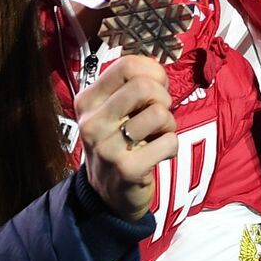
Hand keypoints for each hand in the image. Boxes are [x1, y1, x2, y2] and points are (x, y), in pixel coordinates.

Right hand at [73, 54, 177, 220]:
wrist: (107, 194)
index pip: (127, 65)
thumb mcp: (116, 110)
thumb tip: (158, 70)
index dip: (152, 73)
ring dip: (168, 124)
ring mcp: (106, 147)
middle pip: (144, 86)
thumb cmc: (120, 141)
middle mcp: (91, 122)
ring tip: (156, 136)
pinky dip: (172, 146)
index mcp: (88, 101)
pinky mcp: (126, 169)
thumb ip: (133, 86)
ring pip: (159, 113)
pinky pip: (169, 141)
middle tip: (158, 115)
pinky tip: (157, 155)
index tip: (156, 88)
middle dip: (162, 98)